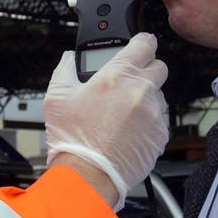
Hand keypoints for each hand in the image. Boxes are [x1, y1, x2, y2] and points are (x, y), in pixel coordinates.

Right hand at [43, 33, 168, 209]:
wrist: (88, 175)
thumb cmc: (73, 139)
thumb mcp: (56, 97)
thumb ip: (65, 69)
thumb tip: (69, 59)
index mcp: (117, 75)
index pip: (144, 43)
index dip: (142, 42)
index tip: (140, 45)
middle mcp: (140, 91)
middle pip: (159, 67)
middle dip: (146, 71)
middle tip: (128, 83)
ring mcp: (153, 114)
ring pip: (159, 96)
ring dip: (146, 99)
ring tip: (123, 115)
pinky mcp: (160, 135)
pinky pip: (160, 121)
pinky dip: (148, 123)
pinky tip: (128, 132)